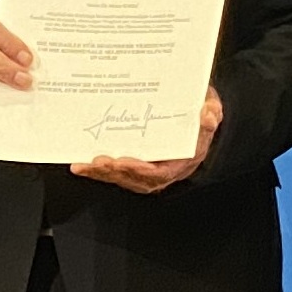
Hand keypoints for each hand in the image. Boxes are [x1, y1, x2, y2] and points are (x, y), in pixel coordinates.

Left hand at [74, 89, 223, 192]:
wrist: (194, 124)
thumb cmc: (199, 120)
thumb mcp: (210, 114)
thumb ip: (210, 115)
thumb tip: (207, 113)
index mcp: (179, 163)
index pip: (157, 172)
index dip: (139, 169)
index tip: (122, 161)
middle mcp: (160, 173)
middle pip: (133, 178)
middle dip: (113, 171)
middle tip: (96, 161)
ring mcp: (145, 172)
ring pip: (120, 177)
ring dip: (100, 173)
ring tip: (82, 166)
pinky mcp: (132, 168)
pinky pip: (114, 173)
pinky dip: (96, 171)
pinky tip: (80, 165)